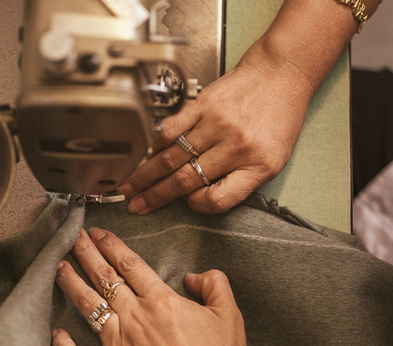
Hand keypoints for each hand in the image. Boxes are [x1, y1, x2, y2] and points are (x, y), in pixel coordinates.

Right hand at [118, 41, 313, 214]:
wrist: (282, 73)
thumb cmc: (279, 117)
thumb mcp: (274, 158)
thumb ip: (241, 179)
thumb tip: (199, 194)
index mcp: (258, 166)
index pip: (217, 199)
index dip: (196, 205)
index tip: (186, 203)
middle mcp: (237, 147)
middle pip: (185, 180)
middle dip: (155, 196)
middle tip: (138, 205)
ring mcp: (218, 124)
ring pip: (172, 158)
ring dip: (146, 175)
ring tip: (131, 186)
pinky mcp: (204, 105)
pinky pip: (171, 129)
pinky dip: (154, 145)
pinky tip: (145, 155)